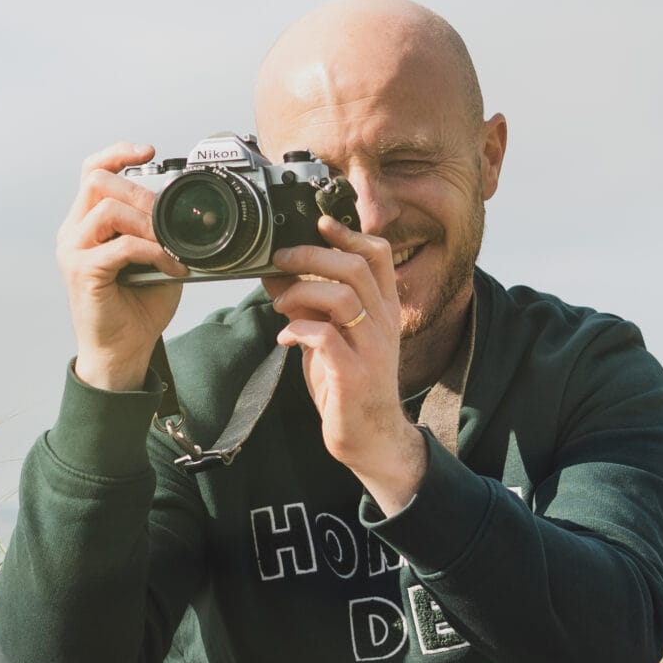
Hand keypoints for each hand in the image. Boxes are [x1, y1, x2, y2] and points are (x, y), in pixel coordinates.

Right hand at [58, 143, 185, 392]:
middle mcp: (73, 233)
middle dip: (139, 190)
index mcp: (86, 224)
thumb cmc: (136, 307)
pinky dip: (151, 251)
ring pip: (107, 210)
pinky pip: (120, 246)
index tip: (148, 151)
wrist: (123, 351)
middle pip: (97, 182)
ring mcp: (74, 252)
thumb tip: (187, 210)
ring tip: (168, 242)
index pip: (91, 172)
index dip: (117, 153)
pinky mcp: (83, 272)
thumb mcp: (152, 258)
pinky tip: (169, 264)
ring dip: (146, 222)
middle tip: (165, 214)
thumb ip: (157, 231)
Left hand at [267, 215, 426, 514]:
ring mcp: (370, 349)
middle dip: (311, 255)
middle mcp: (383, 324)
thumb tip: (278, 275)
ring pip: (341, 296)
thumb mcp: (335, 337)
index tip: (319, 223)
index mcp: (383, 310)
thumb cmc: (350, 386)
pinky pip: (324, 336)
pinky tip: (286, 338)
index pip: (377, 256)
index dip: (348, 233)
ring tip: (280, 303)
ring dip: (301, 292)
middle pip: (354, 267)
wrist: (371, 439)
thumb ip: (314, 307)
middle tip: (280, 259)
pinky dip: (297, 329)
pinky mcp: (352, 375)